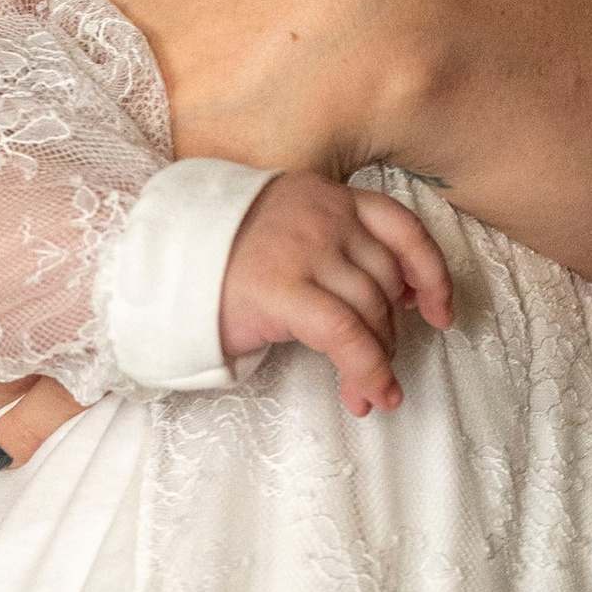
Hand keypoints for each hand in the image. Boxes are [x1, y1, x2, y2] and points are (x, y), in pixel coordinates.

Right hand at [218, 171, 452, 411]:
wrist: (152, 262)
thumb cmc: (212, 256)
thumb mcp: (279, 229)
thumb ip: (328, 245)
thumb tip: (387, 302)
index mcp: (323, 196)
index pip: (400, 226)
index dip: (430, 271)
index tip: (438, 310)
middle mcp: (322, 217)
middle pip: (385, 279)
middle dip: (392, 331)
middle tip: (381, 369)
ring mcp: (304, 251)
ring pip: (371, 310)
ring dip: (379, 359)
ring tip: (370, 393)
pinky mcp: (284, 291)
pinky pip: (347, 336)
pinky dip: (368, 370)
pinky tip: (371, 396)